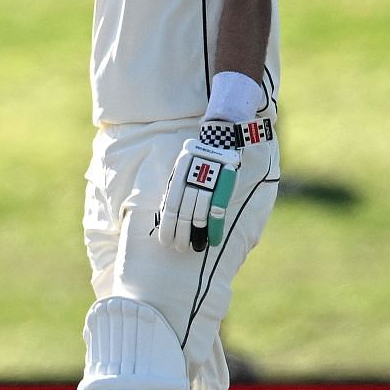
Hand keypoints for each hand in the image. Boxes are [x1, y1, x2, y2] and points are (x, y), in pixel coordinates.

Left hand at [154, 121, 241, 251]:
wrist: (218, 140)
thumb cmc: (196, 160)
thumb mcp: (180, 171)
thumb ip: (176, 190)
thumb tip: (166, 215)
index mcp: (178, 178)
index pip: (171, 208)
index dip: (168, 227)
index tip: (165, 241)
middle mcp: (192, 182)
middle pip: (184, 214)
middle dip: (180, 234)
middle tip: (178, 249)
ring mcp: (210, 185)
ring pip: (200, 214)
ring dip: (196, 234)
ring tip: (193, 248)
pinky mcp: (224, 187)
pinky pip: (218, 212)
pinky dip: (215, 227)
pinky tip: (213, 240)